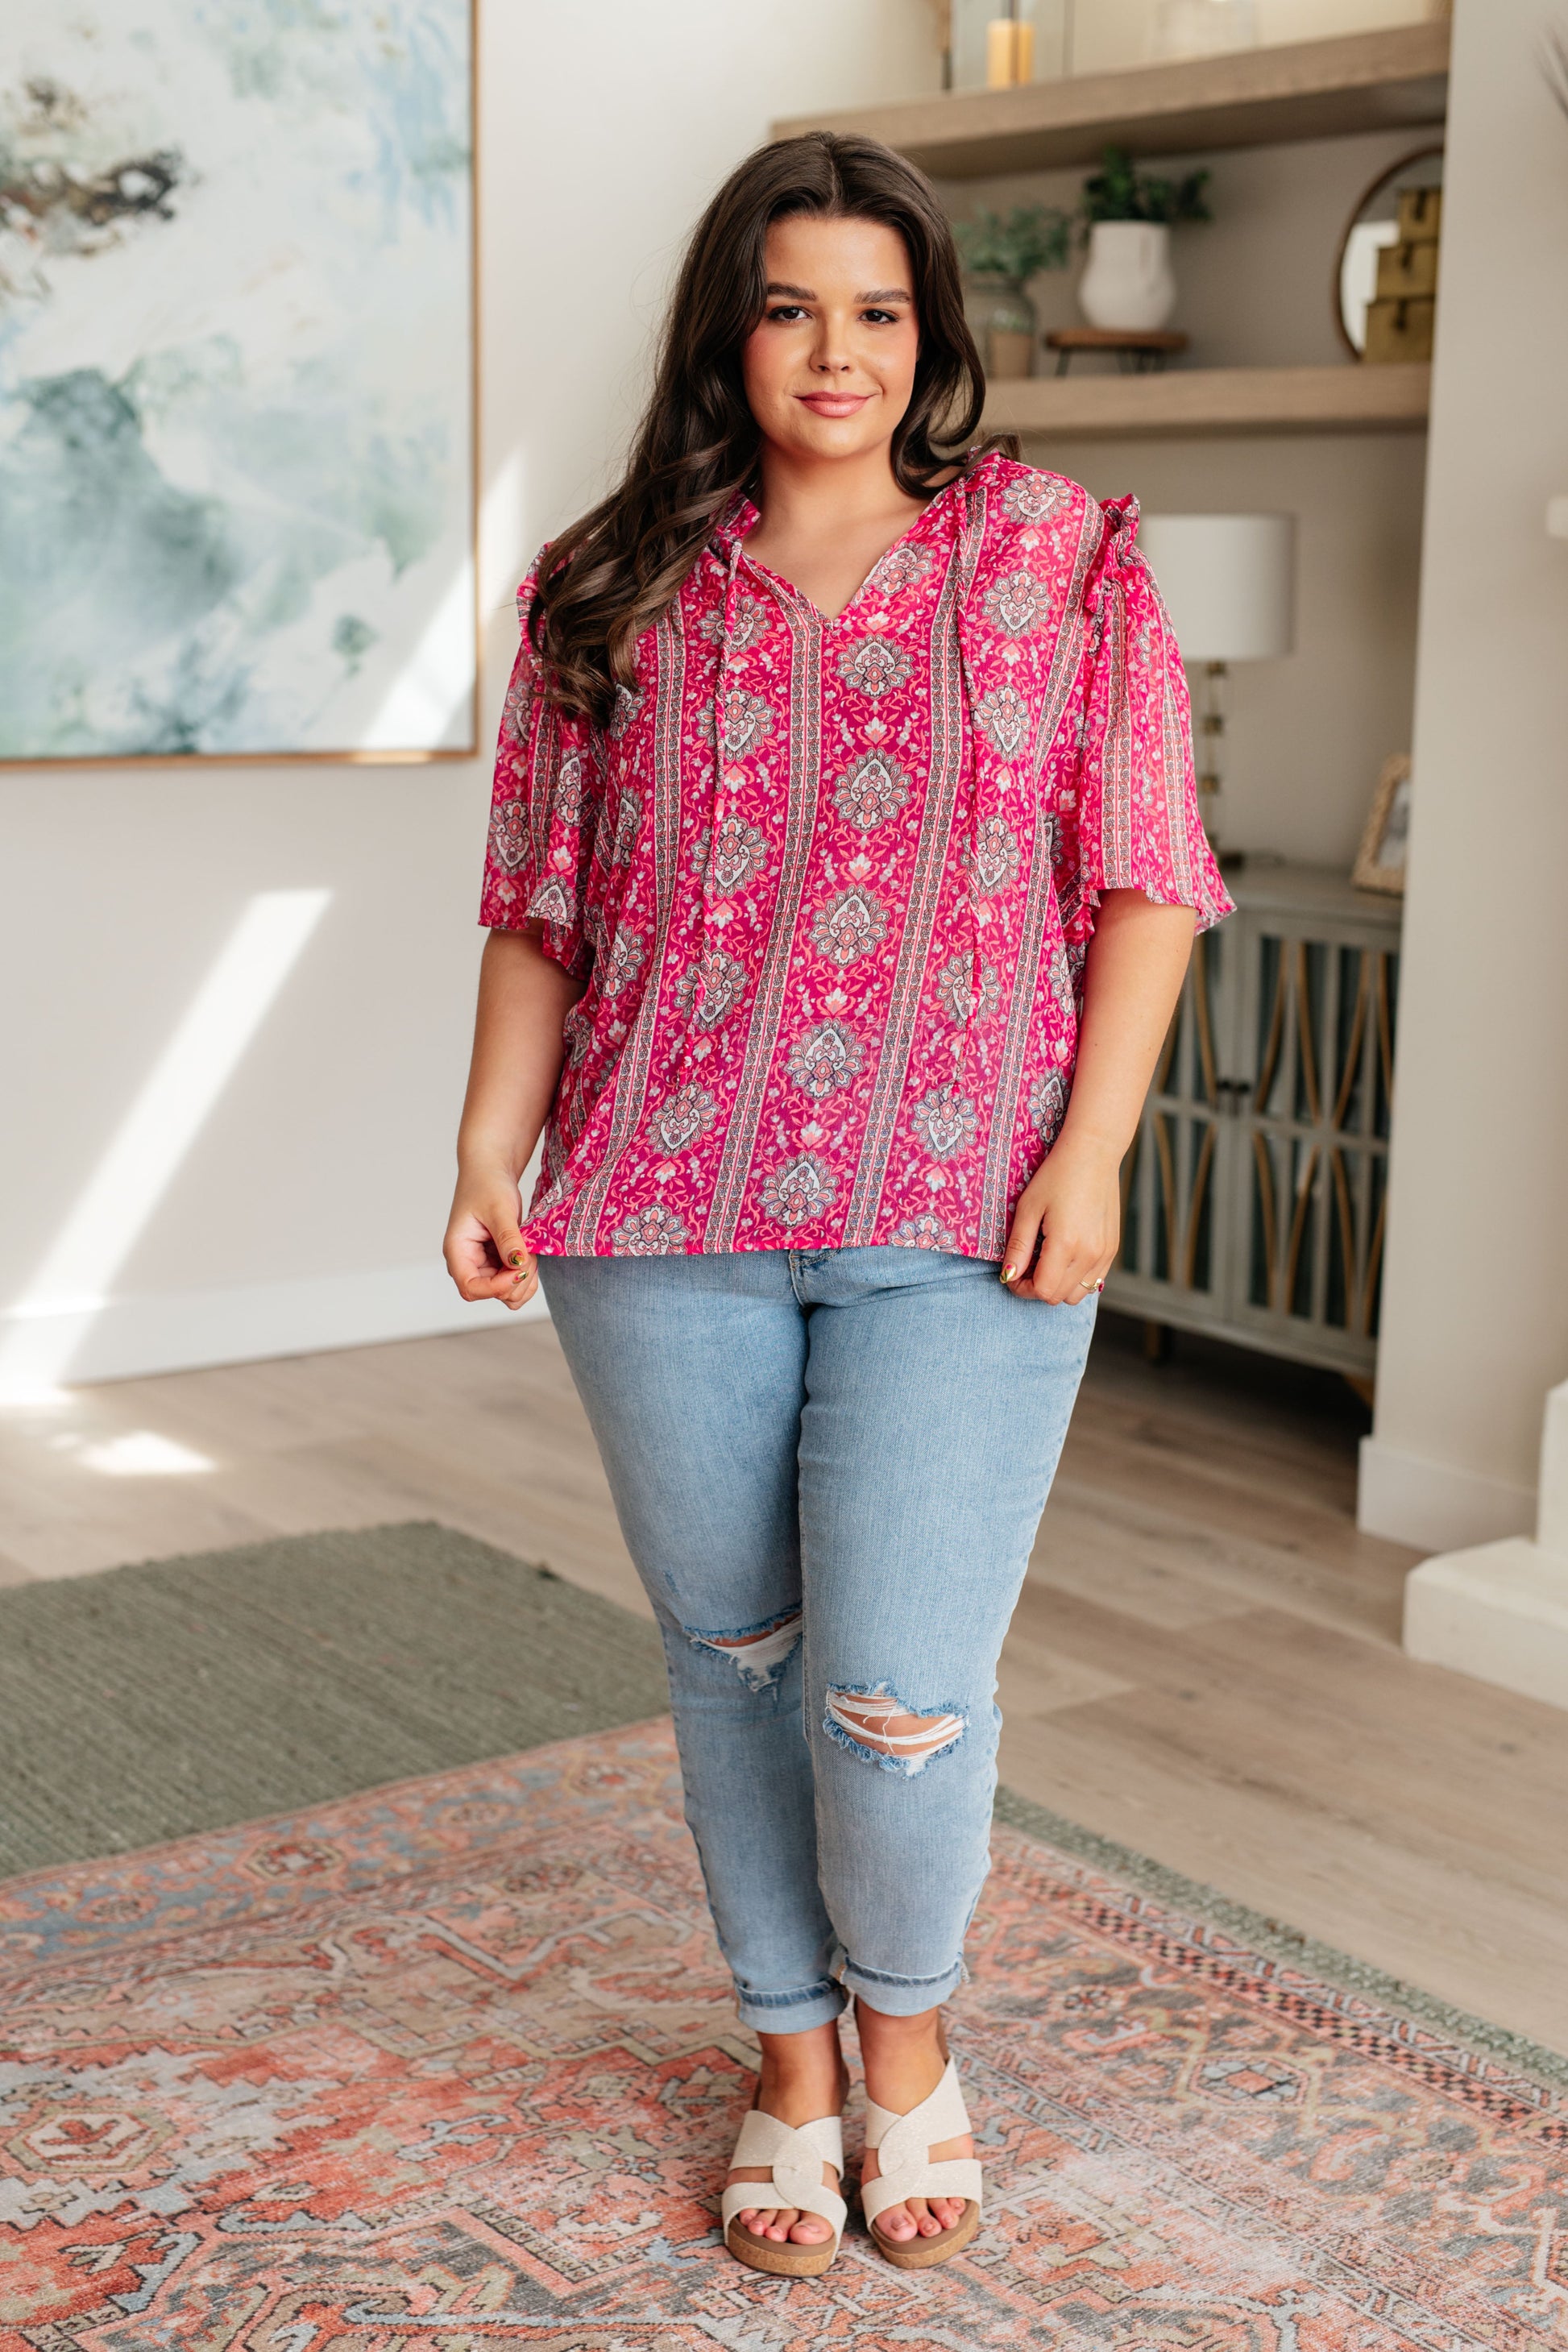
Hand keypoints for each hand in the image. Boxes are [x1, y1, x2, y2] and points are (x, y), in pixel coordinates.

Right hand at [443, 1163, 537, 1310]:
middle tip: (528, 1252)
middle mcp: (468, 1264)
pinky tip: (530, 1255)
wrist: (490, 1173)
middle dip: (516, 1279)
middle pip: (492, 1294)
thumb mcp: (499, 1209)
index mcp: (458, 1252)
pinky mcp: (498, 1264)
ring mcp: (484, 1266)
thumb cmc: (487, 1185)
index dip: (496, 1288)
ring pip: (507, 1293)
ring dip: (524, 1278)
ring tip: (529, 1251)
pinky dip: (527, 1275)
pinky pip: (515, 1283)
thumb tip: (517, 1265)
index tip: (518, 1270)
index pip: (471, 1288)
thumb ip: (508, 1238)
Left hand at [999, 1132, 1119, 1304]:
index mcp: (1066, 1245)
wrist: (1094, 1154)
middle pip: (1059, 1296)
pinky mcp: (1112, 1249)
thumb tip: (1008, 1275)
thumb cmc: (1056, 1176)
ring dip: (1057, 1286)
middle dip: (1036, 1288)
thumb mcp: (1028, 1208)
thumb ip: (1018, 1247)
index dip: (1021, 1288)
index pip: (1042, 1290)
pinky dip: (1075, 1278)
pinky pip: (1093, 1281)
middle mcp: (1090, 1254)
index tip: (1011, 1274)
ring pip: (1078, 1294)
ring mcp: (1105, 1253)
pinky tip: (1064, 1257)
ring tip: (1045, 1261)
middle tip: (1025, 1266)